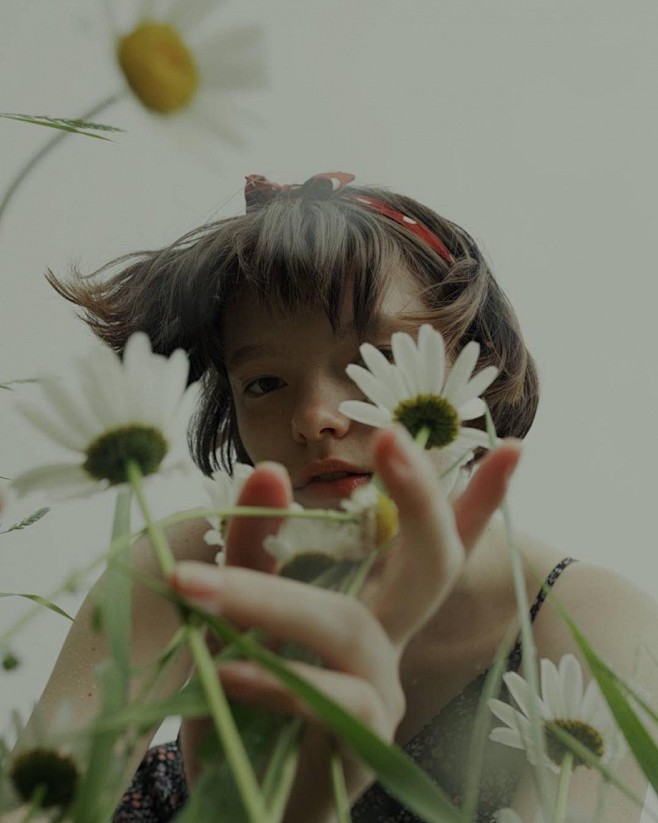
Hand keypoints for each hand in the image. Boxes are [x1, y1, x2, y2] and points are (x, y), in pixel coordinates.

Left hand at [172, 426, 520, 821]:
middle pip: (432, 564)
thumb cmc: (245, 698)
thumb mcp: (237, 613)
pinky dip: (268, 677)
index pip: (432, 543)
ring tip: (193, 585)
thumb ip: (253, 546)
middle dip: (420, 499)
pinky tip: (221, 667)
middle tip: (393, 439)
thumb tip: (272, 469)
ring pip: (349, 627)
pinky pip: (323, 698)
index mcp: (372, 601)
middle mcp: (390, 637)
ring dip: (268, 598)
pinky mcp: (359, 744)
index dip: (478, 500)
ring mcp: (382, 691)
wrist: (239, 799)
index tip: (513, 448)